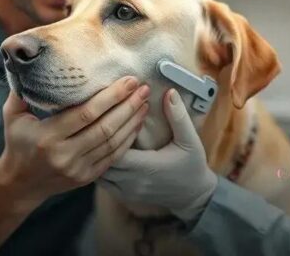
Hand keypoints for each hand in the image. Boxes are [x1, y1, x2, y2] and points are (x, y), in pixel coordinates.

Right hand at [0, 76, 149, 202]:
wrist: (19, 184)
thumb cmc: (17, 143)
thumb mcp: (12, 115)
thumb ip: (21, 90)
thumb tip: (30, 61)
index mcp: (48, 136)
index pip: (85, 114)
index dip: (111, 96)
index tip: (128, 81)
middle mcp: (65, 155)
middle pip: (104, 127)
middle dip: (127, 106)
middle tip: (142, 87)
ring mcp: (78, 168)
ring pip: (112, 142)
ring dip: (132, 121)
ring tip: (144, 102)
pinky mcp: (87, 177)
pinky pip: (113, 157)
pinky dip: (127, 139)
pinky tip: (136, 123)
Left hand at [98, 89, 217, 222]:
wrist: (193, 196)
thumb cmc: (192, 165)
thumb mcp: (190, 139)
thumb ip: (178, 117)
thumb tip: (169, 92)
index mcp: (147, 166)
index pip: (115, 148)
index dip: (109, 132)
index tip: (109, 114)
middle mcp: (133, 182)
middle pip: (101, 160)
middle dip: (98, 142)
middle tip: (96, 121)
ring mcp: (127, 192)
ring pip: (99, 173)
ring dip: (96, 156)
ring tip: (95, 136)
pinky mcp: (124, 197)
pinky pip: (104, 183)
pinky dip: (100, 168)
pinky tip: (100, 153)